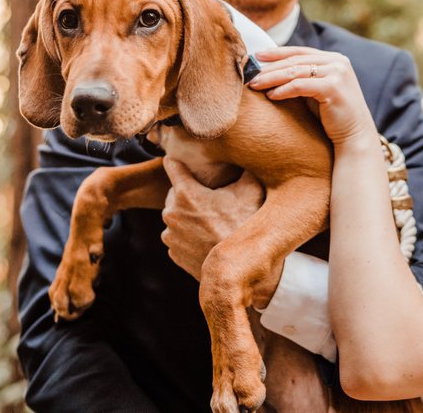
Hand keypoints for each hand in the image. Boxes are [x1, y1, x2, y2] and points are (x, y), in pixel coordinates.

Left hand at [160, 157, 264, 280]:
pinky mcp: (174, 254)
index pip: (171, 165)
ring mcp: (171, 236)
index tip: (187, 161)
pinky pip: (178, 236)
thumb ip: (245, 167)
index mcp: (185, 193)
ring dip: (188, 215)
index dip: (180, 161)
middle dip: (189, 192)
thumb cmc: (246, 227)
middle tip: (210, 196)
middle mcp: (171, 213)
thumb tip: (250, 152)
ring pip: (176, 215)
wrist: (241, 270)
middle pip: (174, 192)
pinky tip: (207, 235)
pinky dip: (189, 234)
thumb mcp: (251, 190)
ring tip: (211, 219)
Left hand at [249, 46, 378, 145]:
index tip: (257, 56)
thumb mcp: (317, 91)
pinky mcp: (333, 87)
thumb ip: (302, 78)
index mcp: (335, 59)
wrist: (355, 137)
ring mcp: (337, 73)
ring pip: (295, 71)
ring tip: (254, 85)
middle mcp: (338, 62)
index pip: (300, 51)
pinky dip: (283, 90)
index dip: (277, 53)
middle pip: (295, 60)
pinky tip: (270, 96)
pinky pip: (301, 86)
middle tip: (249, 74)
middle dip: (270, 67)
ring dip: (272, 78)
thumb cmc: (332, 117)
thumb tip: (270, 71)